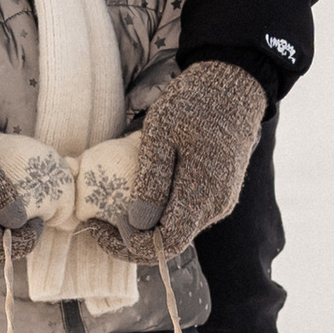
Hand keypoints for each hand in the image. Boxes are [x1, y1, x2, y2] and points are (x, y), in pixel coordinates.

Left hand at [89, 61, 265, 259]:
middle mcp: (214, 207)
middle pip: (169, 242)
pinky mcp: (218, 193)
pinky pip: (185, 213)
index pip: (164, 245)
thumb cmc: (194, 104)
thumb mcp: (161, 133)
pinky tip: (141, 192)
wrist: (234, 86)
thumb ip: (151, 179)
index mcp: (202, 195)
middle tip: (100, 218)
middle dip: (132, 237)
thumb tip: (136, 223)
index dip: (129, 246)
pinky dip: (159, 211)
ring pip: (177, 228)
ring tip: (115, 203)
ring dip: (144, 224)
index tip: (100, 227)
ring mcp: (219, 202)